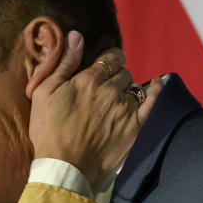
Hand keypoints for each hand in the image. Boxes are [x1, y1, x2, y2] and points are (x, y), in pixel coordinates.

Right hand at [29, 31, 160, 185]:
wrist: (64, 167)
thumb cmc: (48, 130)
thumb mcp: (44, 93)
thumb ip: (64, 63)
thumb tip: (76, 36)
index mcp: (89, 80)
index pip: (110, 58)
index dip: (109, 59)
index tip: (106, 64)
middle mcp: (111, 91)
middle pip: (123, 73)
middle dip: (116, 76)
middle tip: (105, 87)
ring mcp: (125, 109)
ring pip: (134, 88)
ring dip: (126, 89)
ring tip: (116, 99)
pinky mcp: (134, 127)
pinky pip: (152, 102)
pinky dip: (156, 90)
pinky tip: (158, 83)